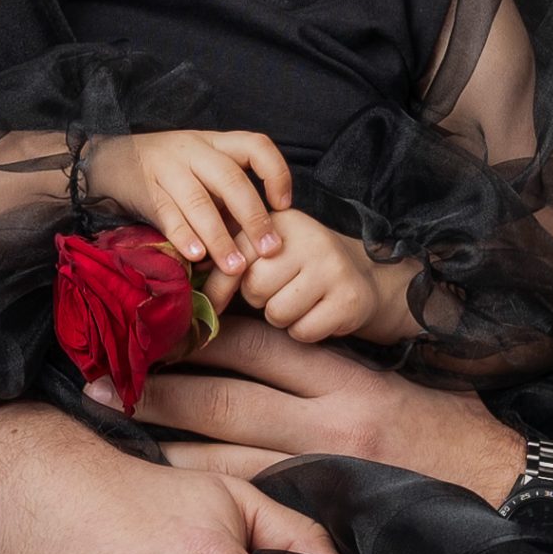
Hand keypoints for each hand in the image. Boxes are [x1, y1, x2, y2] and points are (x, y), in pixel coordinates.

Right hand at [86, 129, 290, 275]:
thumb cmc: (171, 171)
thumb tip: (261, 236)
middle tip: (270, 249)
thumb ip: (228, 194)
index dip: (276, 173)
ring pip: (199, 202)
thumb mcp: (203, 168)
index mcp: (217, 143)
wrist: (110, 160)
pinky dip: (184, 237)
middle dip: (253, 217)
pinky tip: (197, 257)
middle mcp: (195, 152)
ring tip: (235, 267)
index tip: (284, 206)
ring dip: (220, 238)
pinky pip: (168, 214)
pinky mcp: (145, 190)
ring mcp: (168, 169)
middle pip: (230, 180)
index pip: (256, 145)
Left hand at [131, 316, 520, 491]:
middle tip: (95, 384)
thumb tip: (264, 344)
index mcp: (348, 375)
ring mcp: (325, 470)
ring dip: (164, 443)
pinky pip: (246, 501)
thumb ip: (333, 368)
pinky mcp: (322, 513)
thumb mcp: (393, 380)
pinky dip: (200, 491)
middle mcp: (331, 417)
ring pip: (224, 454)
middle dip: (159, 388)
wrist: (501, 488)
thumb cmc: (450, 429)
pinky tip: (162, 490)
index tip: (151, 326)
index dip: (201, 333)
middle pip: (226, 396)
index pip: (262, 341)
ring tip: (111, 433)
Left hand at [220, 208, 399, 343]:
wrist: (363, 279)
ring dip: (282, 318)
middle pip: (256, 287)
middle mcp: (312, 239)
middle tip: (280, 293)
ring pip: (277, 313)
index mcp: (285, 222)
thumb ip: (235, 257)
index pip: (238, 254)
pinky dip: (305, 331)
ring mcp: (333, 268)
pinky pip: (302, 331)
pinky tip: (317, 314)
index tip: (214, 304)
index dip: (220, 285)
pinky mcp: (348, 299)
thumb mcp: (273, 251)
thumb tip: (188, 289)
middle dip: (260, 300)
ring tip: (300, 302)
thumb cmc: (302, 269)